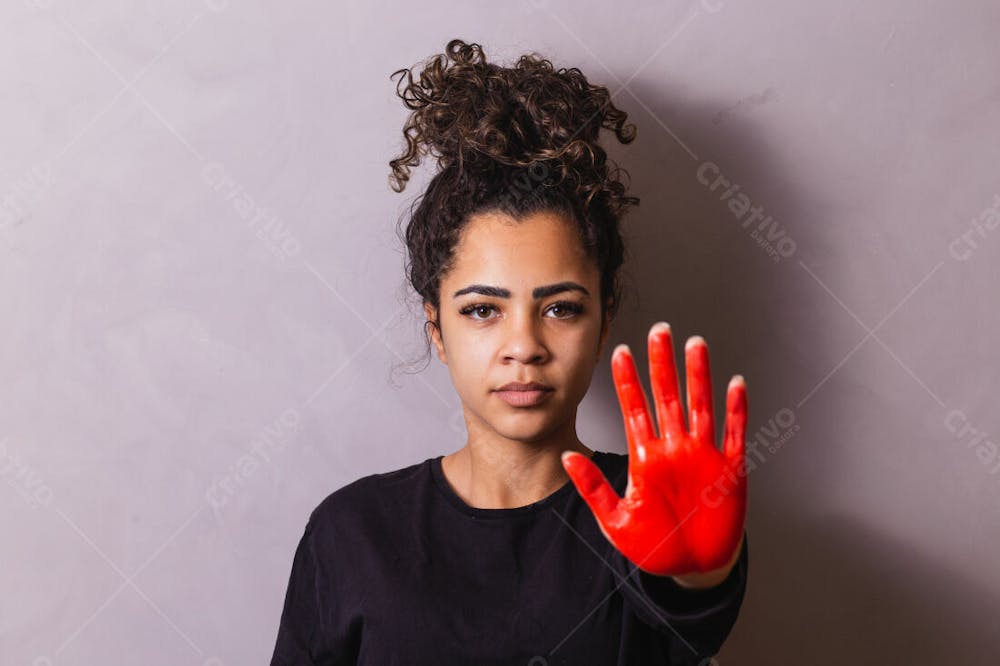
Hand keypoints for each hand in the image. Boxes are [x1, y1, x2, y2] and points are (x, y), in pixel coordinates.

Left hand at [562, 322, 746, 576]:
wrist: (693, 568)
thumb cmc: (654, 546)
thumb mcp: (615, 520)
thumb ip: (593, 487)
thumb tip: (567, 456)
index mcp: (646, 458)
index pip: (634, 409)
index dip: (627, 381)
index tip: (619, 351)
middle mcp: (674, 449)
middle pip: (667, 396)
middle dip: (662, 363)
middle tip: (659, 330)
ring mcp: (703, 456)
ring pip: (700, 406)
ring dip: (699, 375)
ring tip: (695, 343)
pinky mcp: (730, 470)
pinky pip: (734, 434)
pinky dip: (736, 410)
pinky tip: (735, 383)